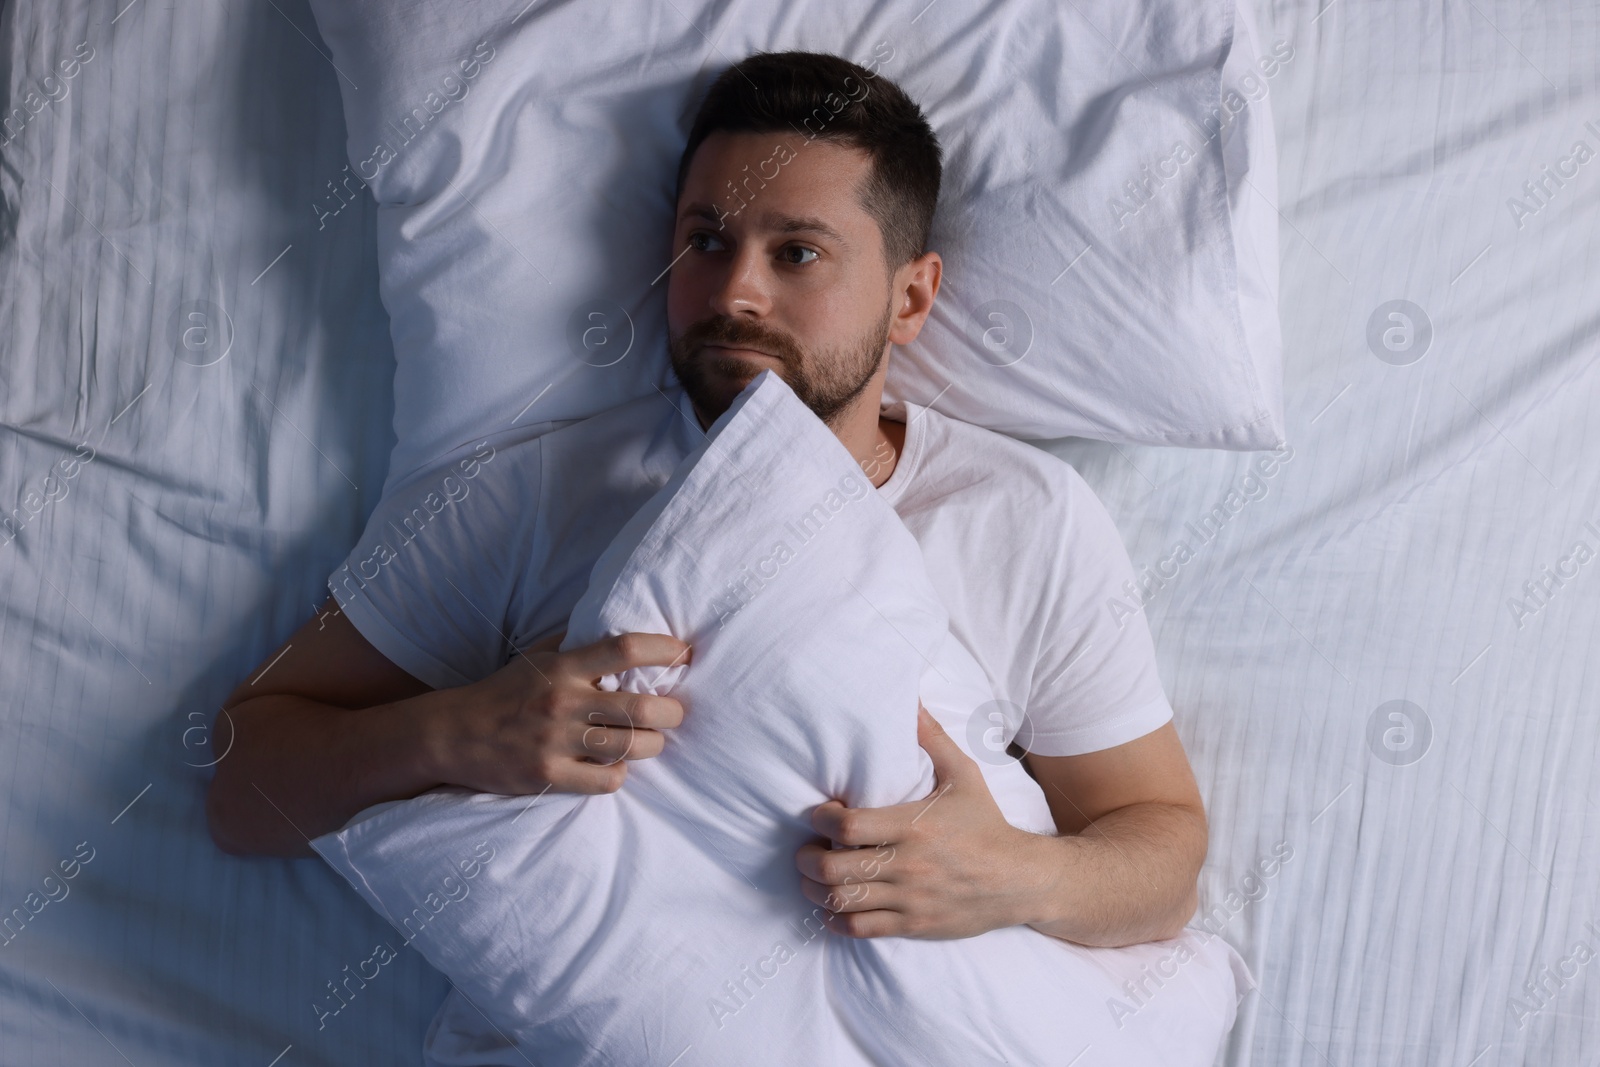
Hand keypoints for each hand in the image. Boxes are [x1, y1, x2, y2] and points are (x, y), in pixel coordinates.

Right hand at [431, 631, 690, 796]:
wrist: (451, 735)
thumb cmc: (502, 692)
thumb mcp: (536, 656)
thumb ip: (575, 641)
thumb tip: (618, 618)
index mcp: (563, 667)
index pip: (625, 649)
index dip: (664, 649)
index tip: (684, 654)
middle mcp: (563, 702)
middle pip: (643, 708)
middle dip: (672, 712)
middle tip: (675, 711)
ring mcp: (555, 742)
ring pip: (631, 747)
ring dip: (651, 745)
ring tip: (649, 740)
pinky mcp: (549, 776)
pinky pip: (607, 780)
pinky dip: (618, 774)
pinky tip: (612, 765)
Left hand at [794, 706, 1047, 938]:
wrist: (1019, 879)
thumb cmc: (985, 823)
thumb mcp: (963, 774)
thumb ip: (932, 738)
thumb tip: (911, 700)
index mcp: (913, 825)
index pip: (847, 826)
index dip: (821, 819)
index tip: (820, 813)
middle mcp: (908, 865)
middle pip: (833, 868)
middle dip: (807, 858)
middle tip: (805, 849)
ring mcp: (909, 898)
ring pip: (841, 901)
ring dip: (815, 889)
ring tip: (812, 877)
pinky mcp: (914, 924)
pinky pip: (860, 929)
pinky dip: (836, 920)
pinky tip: (833, 908)